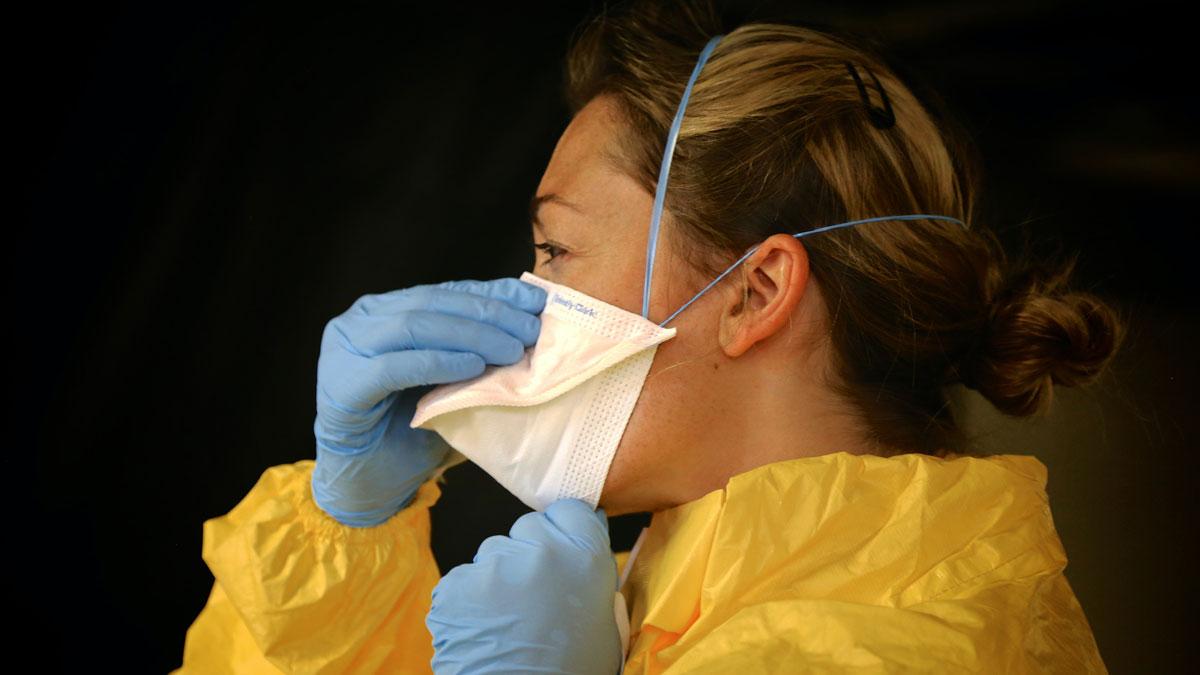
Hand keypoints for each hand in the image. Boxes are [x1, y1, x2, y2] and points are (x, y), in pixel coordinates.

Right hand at [311, 277, 545, 526]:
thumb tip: (527, 326)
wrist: (367, 484)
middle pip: (432, 303)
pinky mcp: (343, 386)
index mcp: (385, 311)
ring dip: (470, 335)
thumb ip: (472, 350)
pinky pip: (394, 367)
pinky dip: (438, 363)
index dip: (492, 293)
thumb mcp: (449, 381)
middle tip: (529, 330)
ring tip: (510, 350)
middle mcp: (360, 322)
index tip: (534, 301)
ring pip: (414, 326)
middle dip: (487, 313)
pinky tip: (473, 367)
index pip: (445, 292)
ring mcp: (345, 351)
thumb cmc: (411, 430)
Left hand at [427, 499, 623, 673]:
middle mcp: (540, 551)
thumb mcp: (604, 622)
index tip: (560, 547)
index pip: (570, 510)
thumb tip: (582, 547)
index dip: (563, 529)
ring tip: (506, 622)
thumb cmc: (571, 673)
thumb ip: (591, 575)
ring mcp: (494, 566)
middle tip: (533, 596)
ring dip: (497, 579)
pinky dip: (469, 602)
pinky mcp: (456, 586)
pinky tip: (483, 631)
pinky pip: (463, 581)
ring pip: (492, 554)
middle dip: (529, 554)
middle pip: (528, 529)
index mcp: (585, 558)